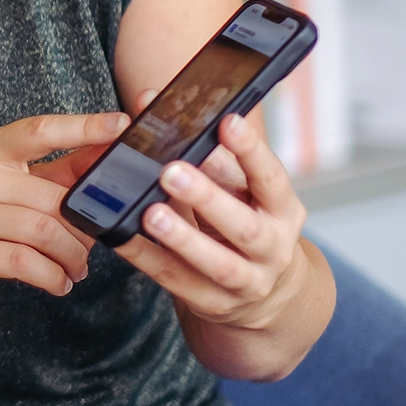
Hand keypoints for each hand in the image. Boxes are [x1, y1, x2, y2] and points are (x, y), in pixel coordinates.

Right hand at [0, 112, 129, 327]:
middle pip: (52, 197)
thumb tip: (112, 151)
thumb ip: (62, 171)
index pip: (39, 131)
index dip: (83, 127)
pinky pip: (23, 262)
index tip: (121, 124)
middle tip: (93, 246)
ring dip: (71, 257)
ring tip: (76, 269)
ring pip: (42, 231)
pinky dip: (51, 277)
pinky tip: (58, 283)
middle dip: (83, 228)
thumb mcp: (16, 189)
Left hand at [114, 94, 311, 332]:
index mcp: (283, 210)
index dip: (251, 151)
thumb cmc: (244, 220)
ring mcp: (247, 282)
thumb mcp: (240, 190)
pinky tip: (122, 239)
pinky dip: (147, 260)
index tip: (227, 121)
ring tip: (150, 213)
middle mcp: (272, 249)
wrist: (267, 296)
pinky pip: (177, 282)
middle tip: (172, 170)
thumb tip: (151, 102)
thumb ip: (207, 153)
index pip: (271, 178)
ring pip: (217, 263)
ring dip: (182, 238)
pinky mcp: (214, 303)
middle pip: (244, 226)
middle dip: (208, 197)